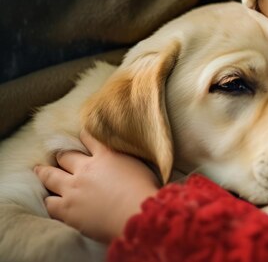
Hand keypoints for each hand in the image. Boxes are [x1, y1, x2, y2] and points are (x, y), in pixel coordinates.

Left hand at [34, 130, 159, 242]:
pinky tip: (49, 200)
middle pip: (65, 156)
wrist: (137, 215)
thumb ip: (126, 160)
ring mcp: (73, 189)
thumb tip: (122, 159)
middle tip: (57, 155)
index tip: (80, 134)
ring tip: (40, 171)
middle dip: (61, 155)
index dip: (83, 136)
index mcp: (106, 156)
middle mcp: (85, 169)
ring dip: (44, 173)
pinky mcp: (67, 210)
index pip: (89, 139)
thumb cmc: (146, 192)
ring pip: (51, 176)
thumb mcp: (141, 167)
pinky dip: (49, 200)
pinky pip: (50, 203)